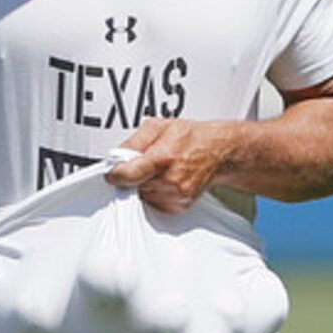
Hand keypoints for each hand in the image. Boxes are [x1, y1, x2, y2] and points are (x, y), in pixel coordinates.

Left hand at [106, 121, 231, 211]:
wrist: (219, 151)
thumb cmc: (191, 137)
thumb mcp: (158, 127)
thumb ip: (134, 141)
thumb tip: (117, 156)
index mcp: (164, 157)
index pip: (127, 175)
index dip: (115, 174)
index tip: (113, 173)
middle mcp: (171, 179)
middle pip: (134, 186)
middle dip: (134, 176)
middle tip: (145, 164)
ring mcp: (177, 194)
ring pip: (144, 196)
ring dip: (145, 185)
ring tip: (159, 170)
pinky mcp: (181, 205)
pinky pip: (156, 202)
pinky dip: (156, 193)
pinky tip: (167, 179)